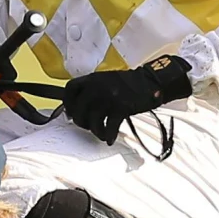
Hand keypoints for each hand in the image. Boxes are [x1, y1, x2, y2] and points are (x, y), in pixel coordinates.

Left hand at [63, 55, 192, 144]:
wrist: (151, 82)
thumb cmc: (127, 84)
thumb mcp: (105, 80)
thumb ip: (90, 90)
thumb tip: (75, 110)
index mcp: (92, 78)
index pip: (69, 89)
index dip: (68, 103)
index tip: (71, 111)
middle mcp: (97, 87)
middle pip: (78, 110)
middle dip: (81, 122)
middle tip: (87, 126)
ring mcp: (108, 98)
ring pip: (92, 121)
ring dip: (95, 131)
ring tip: (101, 134)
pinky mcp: (120, 108)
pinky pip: (109, 127)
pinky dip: (108, 135)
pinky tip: (110, 139)